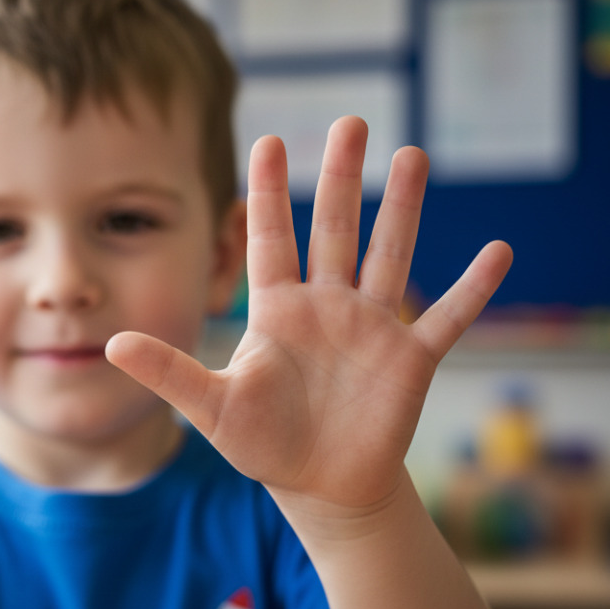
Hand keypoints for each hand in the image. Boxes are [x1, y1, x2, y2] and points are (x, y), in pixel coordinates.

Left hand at [108, 116, 511, 512]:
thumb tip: (111, 344)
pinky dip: (472, 290)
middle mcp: (326, 307)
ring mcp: (371, 328)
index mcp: (277, 311)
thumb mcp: (211, 407)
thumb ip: (168, 373)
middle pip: (334, 230)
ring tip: (413, 154)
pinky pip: (447, 318)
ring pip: (391, 255)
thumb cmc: (263, 445)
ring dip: (404, 208)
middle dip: (341, 177)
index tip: (269, 141)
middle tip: (350, 121)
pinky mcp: (410, 360)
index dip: (270, 193)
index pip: (270, 238)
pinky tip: (498, 251)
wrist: (319, 487)